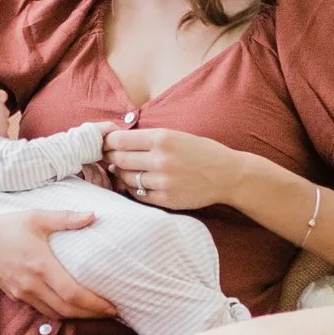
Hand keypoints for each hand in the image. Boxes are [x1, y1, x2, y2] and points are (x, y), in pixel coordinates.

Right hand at [0, 209, 115, 318]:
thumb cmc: (6, 227)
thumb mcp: (36, 217)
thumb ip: (66, 218)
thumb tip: (93, 215)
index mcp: (41, 266)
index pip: (73, 294)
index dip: (95, 304)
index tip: (113, 306)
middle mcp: (33, 284)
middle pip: (67, 310)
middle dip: (92, 315)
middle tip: (112, 313)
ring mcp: (23, 293)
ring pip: (55, 314)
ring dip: (77, 317)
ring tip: (96, 313)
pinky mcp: (17, 296)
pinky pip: (43, 311)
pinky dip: (61, 314)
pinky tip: (71, 309)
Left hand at [103, 126, 246, 214]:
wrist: (228, 175)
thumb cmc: (201, 152)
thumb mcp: (176, 135)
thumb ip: (148, 138)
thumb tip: (116, 142)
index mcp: (162, 138)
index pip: (119, 141)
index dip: (107, 143)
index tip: (105, 144)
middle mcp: (161, 159)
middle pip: (119, 160)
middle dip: (110, 158)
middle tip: (108, 158)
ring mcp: (163, 181)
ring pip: (126, 178)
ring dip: (120, 174)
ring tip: (123, 170)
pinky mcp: (166, 199)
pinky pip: (138, 194)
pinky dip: (133, 188)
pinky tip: (137, 183)